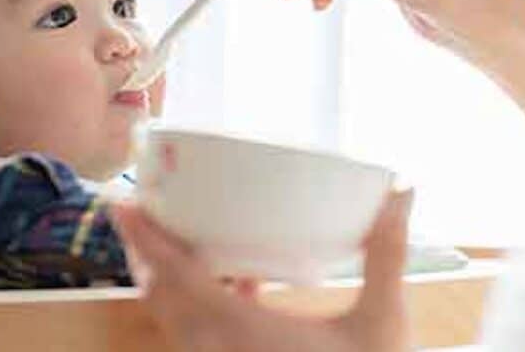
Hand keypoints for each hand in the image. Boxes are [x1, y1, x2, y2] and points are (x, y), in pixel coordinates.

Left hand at [110, 191, 414, 351]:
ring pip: (175, 318)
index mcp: (244, 333)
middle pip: (160, 296)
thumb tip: (402, 190)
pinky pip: (199, 334)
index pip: (177, 279)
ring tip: (180, 235)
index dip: (145, 240)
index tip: (122, 203)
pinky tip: (240, 280)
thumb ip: (387, 253)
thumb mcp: (382, 318)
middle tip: (148, 207)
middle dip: (145, 251)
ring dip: (168, 277)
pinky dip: (198, 302)